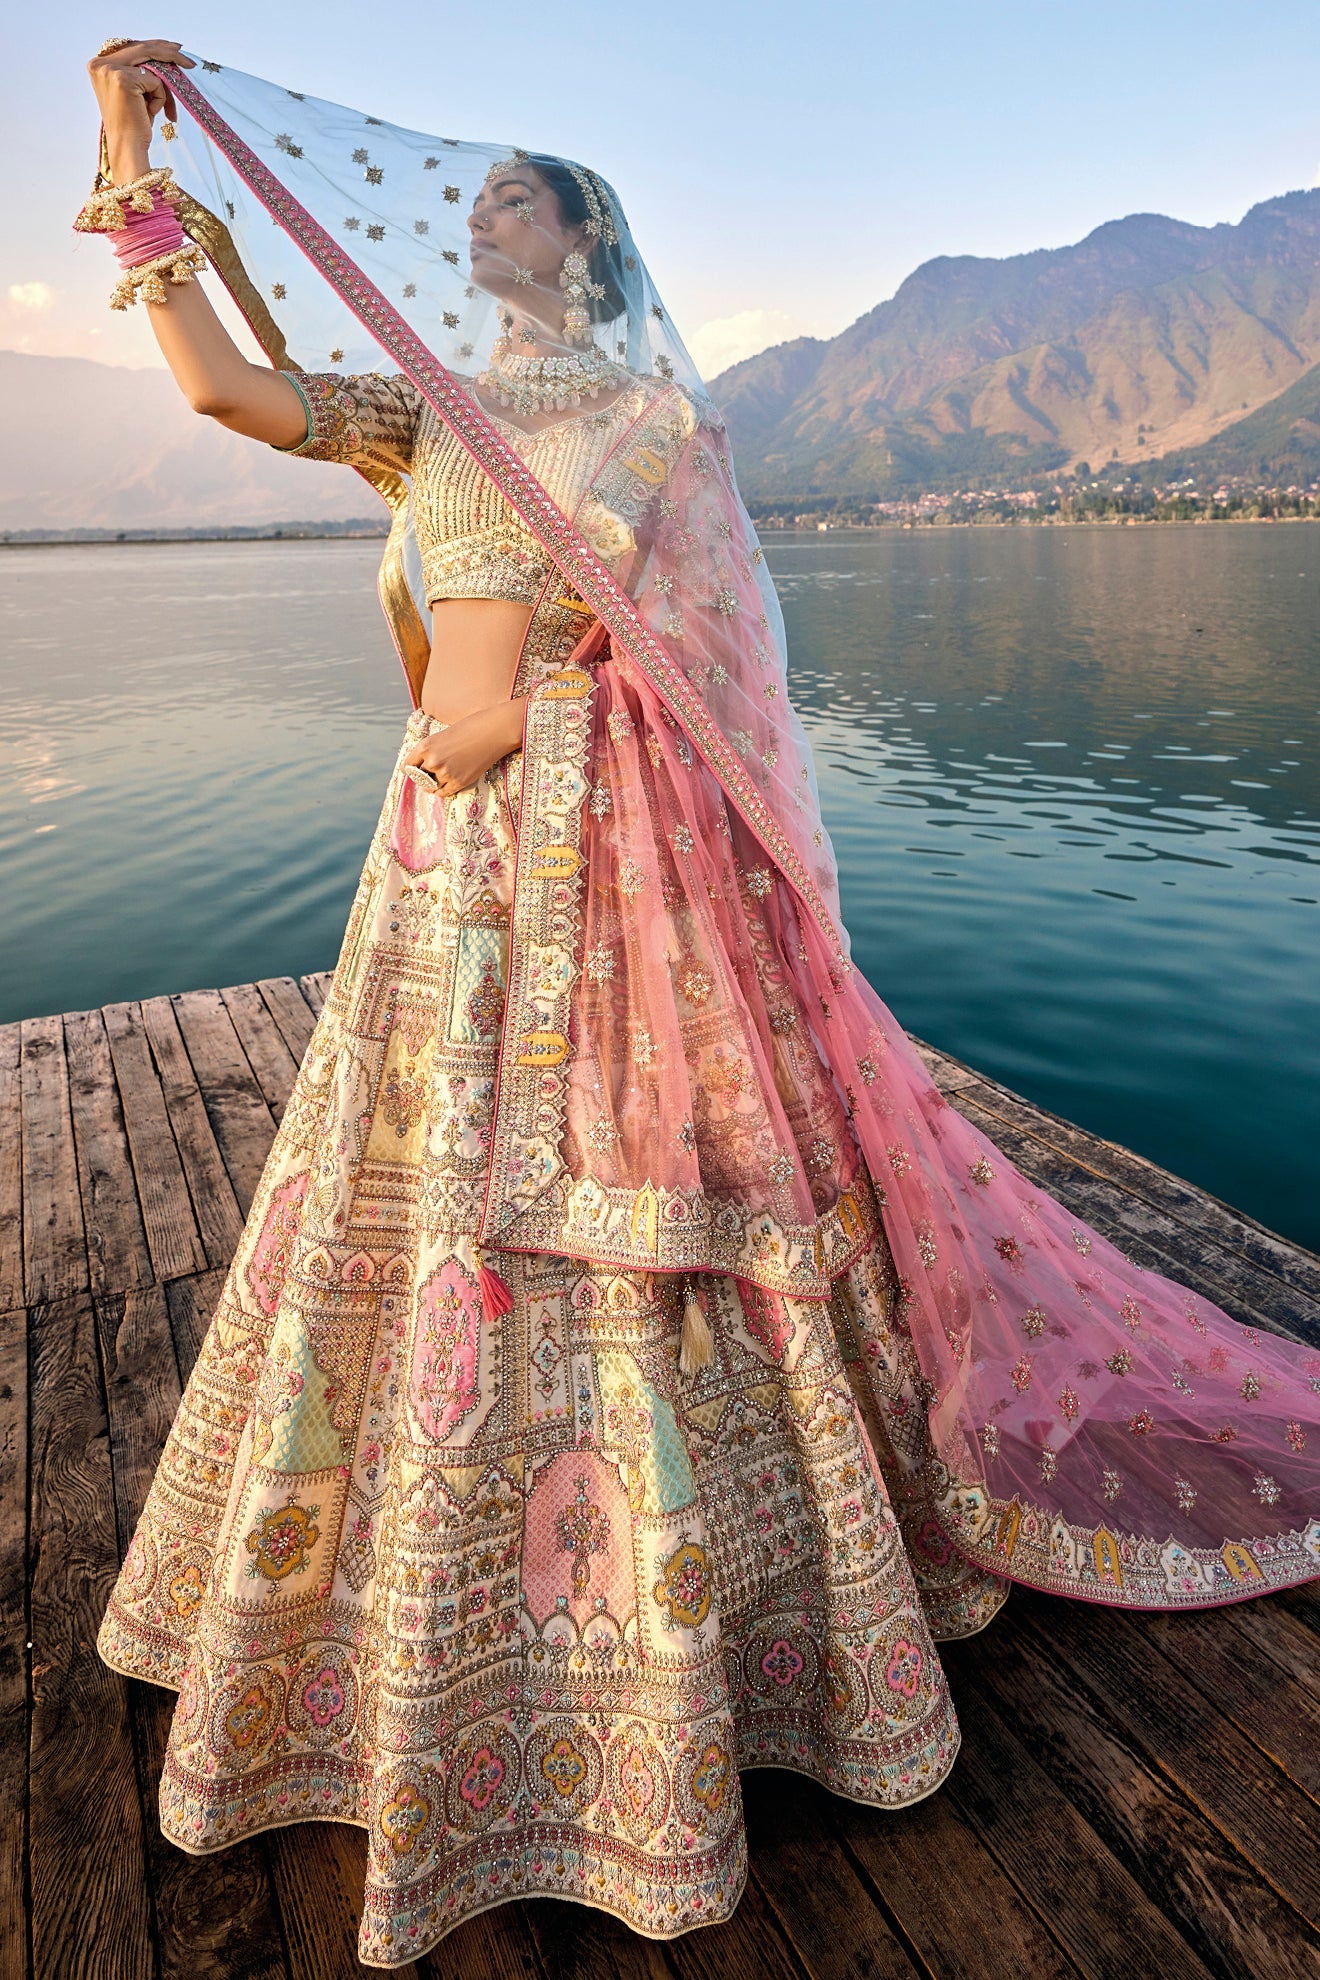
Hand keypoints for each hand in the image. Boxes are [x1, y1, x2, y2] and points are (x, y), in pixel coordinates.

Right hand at [87, 40, 193, 183]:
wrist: (128, 148)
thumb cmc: (134, 125)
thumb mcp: (136, 92)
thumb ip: (141, 70)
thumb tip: (167, 52)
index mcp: (98, 64)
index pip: (131, 47)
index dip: (154, 47)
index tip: (175, 47)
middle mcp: (100, 64)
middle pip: (141, 49)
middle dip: (168, 53)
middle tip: (189, 60)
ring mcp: (110, 70)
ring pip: (151, 63)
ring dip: (164, 87)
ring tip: (167, 110)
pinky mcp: (123, 79)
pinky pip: (155, 80)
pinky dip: (160, 98)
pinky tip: (151, 113)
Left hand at [403, 699, 526, 797]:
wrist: (492, 732)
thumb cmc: (469, 728)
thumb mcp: (442, 735)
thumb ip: (431, 750)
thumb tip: (423, 766)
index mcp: (425, 746)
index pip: (408, 765)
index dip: (411, 768)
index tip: (414, 771)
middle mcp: (432, 761)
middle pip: (419, 777)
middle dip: (423, 776)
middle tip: (427, 776)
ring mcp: (445, 773)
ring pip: (430, 786)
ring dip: (432, 784)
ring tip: (436, 781)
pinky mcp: (459, 782)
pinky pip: (443, 793)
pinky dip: (441, 791)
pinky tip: (443, 786)